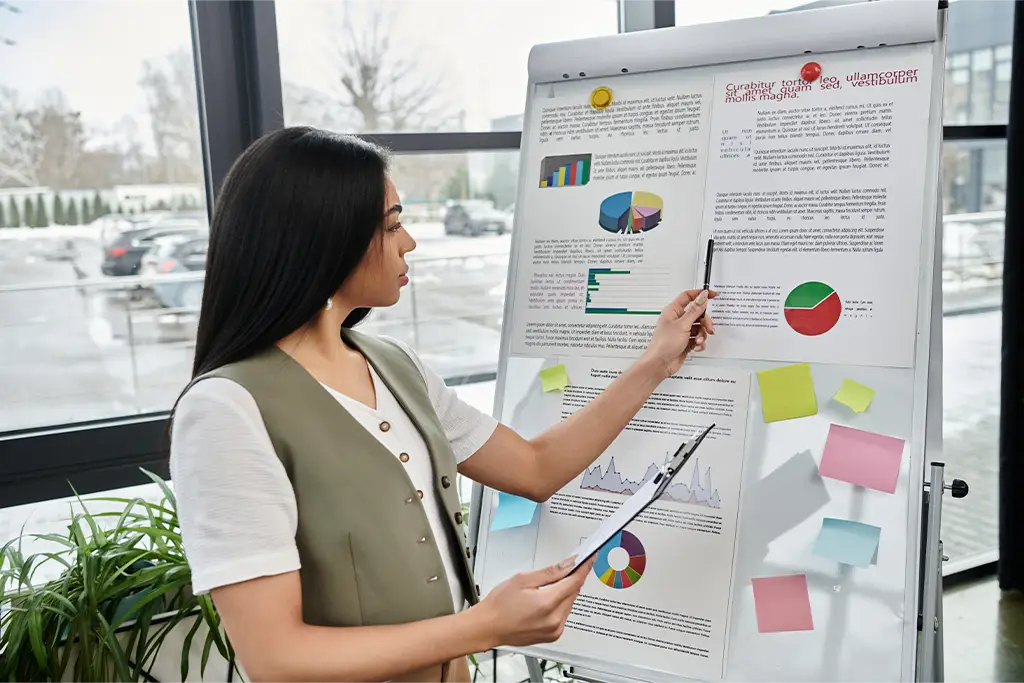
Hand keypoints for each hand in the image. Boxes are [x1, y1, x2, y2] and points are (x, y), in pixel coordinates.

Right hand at [472, 555, 594, 647]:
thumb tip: (568, 564)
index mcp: (547, 604)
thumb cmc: (499, 605)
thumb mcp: (523, 579)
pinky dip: (560, 604)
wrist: (487, 627)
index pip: (575, 581)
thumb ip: (550, 572)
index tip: (591, 558)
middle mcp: (554, 620)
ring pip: (569, 603)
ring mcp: (554, 630)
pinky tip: (545, 600)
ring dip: (565, 592)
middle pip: (573, 592)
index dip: (584, 567)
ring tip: (546, 587)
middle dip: (571, 578)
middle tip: (564, 568)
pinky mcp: (553, 635)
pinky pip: (564, 615)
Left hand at [642, 289, 716, 377]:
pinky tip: (696, 347)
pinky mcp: (685, 341)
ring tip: (698, 341)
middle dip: (704, 321)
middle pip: (697, 313)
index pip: (688, 296)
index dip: (700, 294)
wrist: (660, 363)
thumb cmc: (664, 344)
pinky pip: (698, 338)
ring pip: (699, 327)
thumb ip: (695, 311)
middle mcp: (677, 320)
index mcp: (673, 311)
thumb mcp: (683, 325)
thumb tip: (703, 297)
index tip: (713, 295)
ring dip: (702, 334)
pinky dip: (699, 342)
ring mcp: (682, 331)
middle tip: (708, 328)